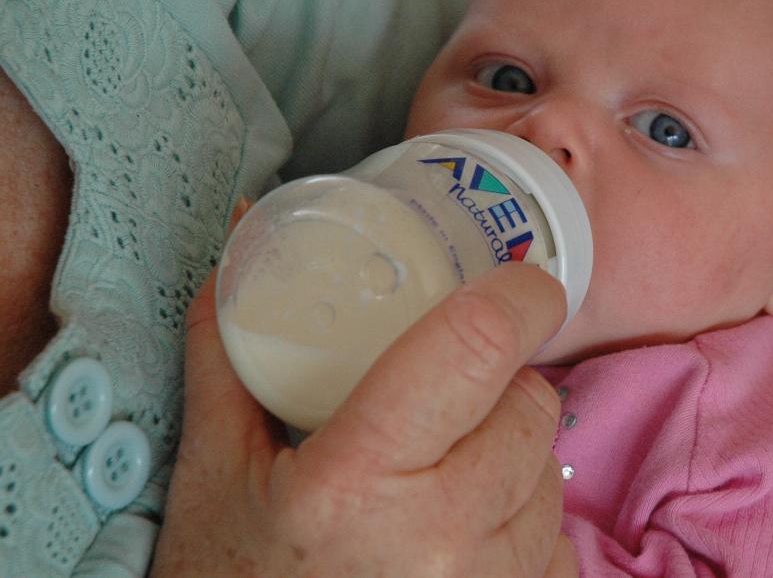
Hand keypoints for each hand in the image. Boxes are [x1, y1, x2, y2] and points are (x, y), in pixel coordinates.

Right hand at [152, 203, 577, 575]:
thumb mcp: (215, 472)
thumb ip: (231, 347)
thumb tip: (243, 232)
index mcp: (355, 482)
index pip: (475, 347)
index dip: (518, 296)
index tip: (524, 279)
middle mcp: (437, 537)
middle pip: (530, 407)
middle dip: (500, 386)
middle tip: (447, 399)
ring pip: (551, 472)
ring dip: (513, 456)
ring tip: (441, 476)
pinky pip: (558, 540)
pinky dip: (522, 524)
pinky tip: (460, 535)